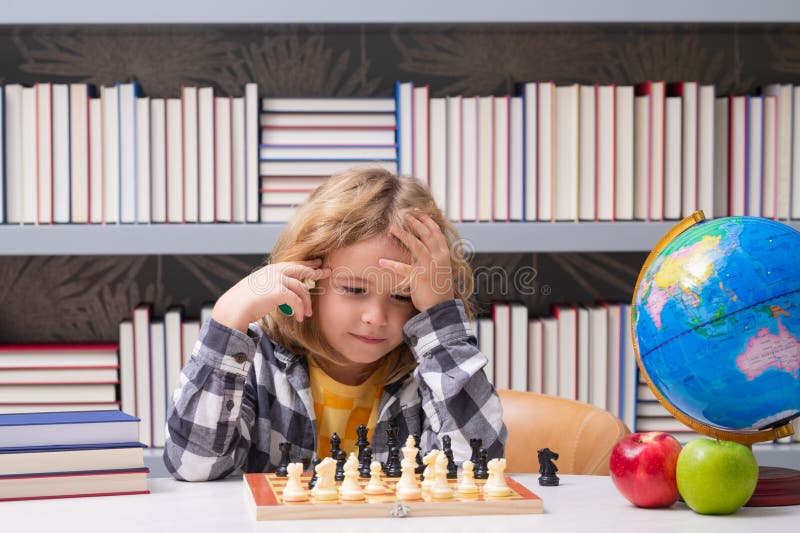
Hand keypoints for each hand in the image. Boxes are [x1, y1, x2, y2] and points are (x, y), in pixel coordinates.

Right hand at [212, 259, 330, 331]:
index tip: (318, 263)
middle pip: (302, 270)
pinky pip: (296, 301)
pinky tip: (300, 317)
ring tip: (307, 314)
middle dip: (316, 272)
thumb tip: (288, 291)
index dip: (307, 263)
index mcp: (271, 269)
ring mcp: (276, 280)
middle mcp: (275, 272)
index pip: (294, 264)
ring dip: (306, 303)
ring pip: (301, 289)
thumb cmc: (246, 301)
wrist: (234, 307)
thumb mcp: (261, 287)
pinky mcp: (277, 292)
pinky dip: (300, 310)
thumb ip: (274, 285)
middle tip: (328, 273)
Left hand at [380, 209, 454, 312]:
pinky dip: (392, 265)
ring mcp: (431, 267)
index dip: (425, 219)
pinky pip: (404, 269)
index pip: (436, 231)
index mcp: (444, 253)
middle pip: (427, 233)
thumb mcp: (439, 268)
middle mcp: (439, 257)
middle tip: (402, 212)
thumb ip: (432, 255)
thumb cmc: (438, 288)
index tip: (416, 210)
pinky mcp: (421, 278)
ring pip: (417, 245)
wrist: (442, 308)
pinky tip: (381, 261)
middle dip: (414, 221)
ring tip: (392, 227)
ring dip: (404, 235)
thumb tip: (420, 244)